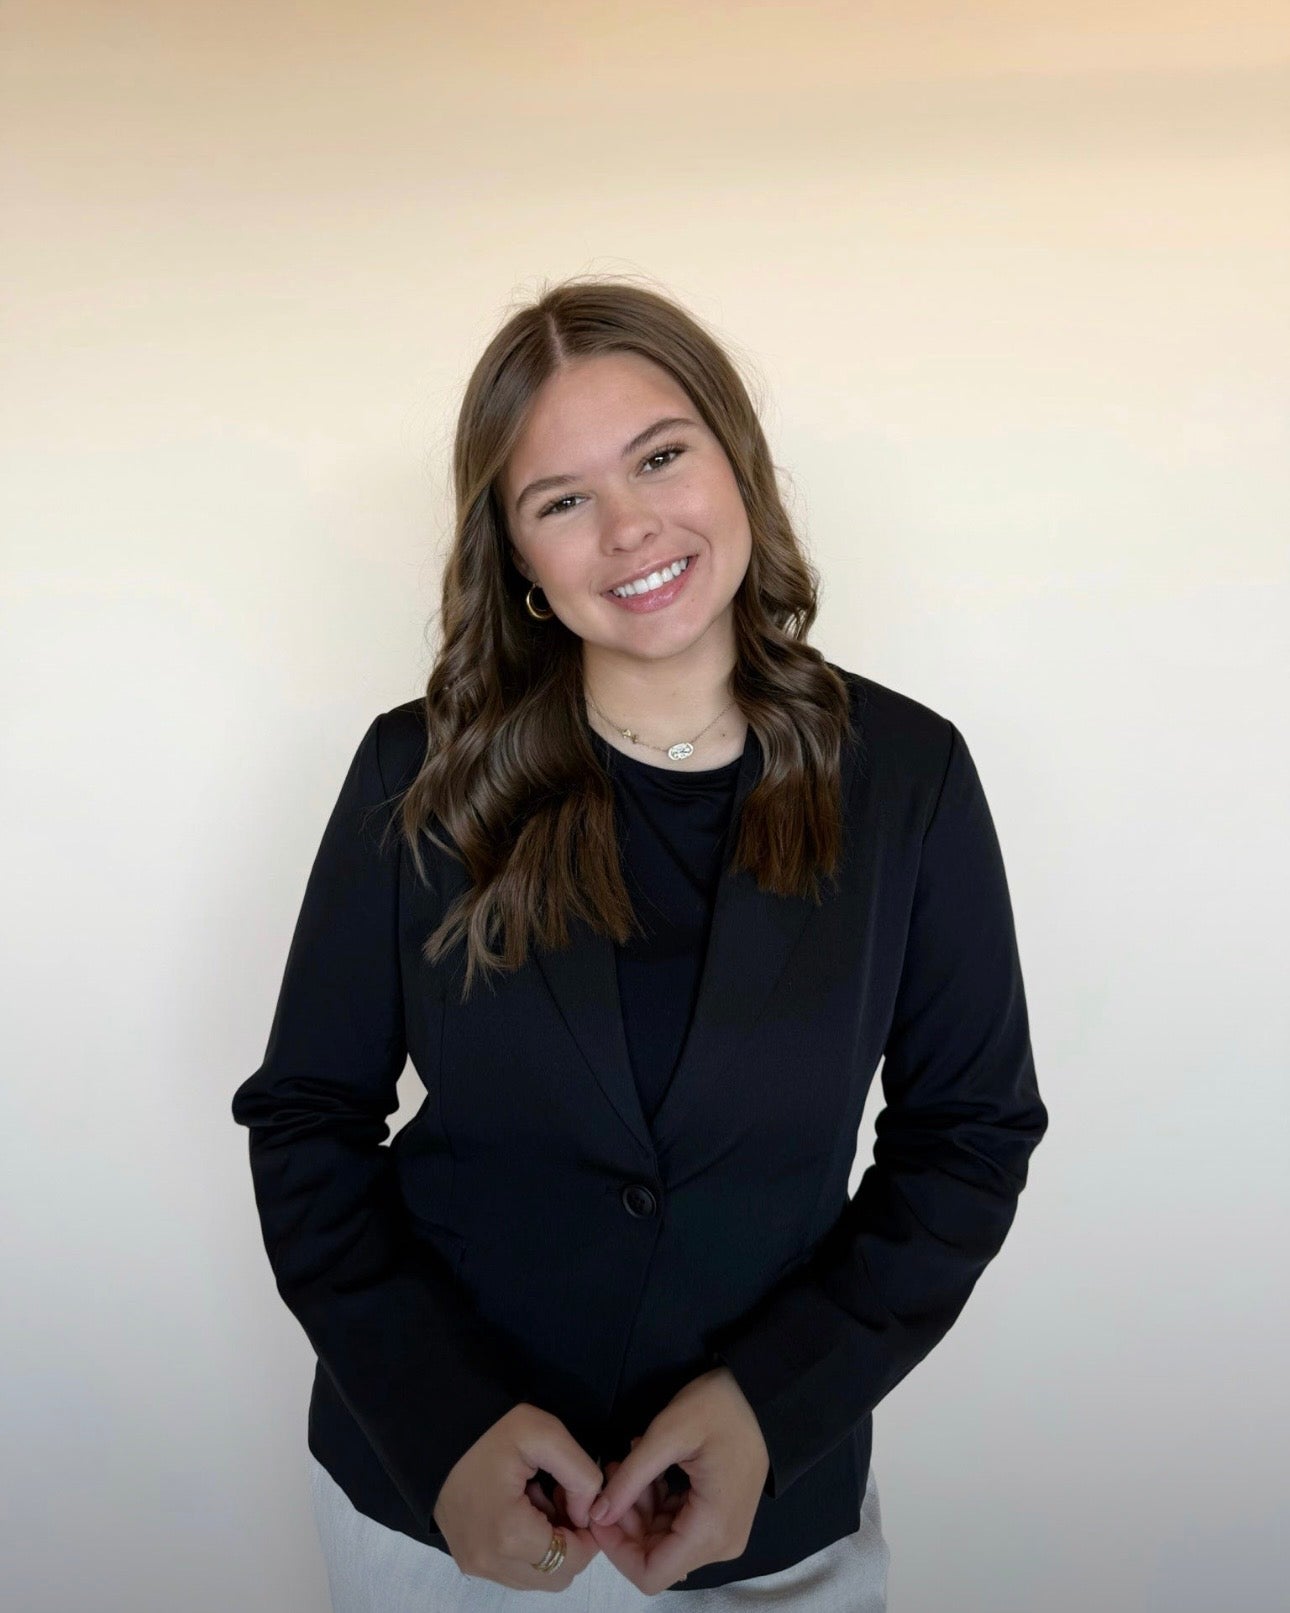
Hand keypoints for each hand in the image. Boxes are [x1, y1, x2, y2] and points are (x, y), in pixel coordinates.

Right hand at [432, 1403, 605, 1589]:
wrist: (433, 1430)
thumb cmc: (490, 1428)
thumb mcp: (545, 1434)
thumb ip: (581, 1474)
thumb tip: (588, 1512)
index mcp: (509, 1535)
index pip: (574, 1559)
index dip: (589, 1531)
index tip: (579, 1495)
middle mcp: (490, 1562)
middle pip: (557, 1576)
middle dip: (570, 1541)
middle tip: (558, 1497)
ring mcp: (475, 1565)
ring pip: (536, 1577)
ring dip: (548, 1546)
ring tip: (535, 1500)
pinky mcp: (467, 1559)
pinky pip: (513, 1571)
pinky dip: (527, 1549)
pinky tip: (519, 1508)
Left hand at [587, 1367, 769, 1593]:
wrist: (764, 1391)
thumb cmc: (718, 1407)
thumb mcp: (667, 1434)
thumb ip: (631, 1478)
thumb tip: (597, 1515)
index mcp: (711, 1530)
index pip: (650, 1573)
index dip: (616, 1549)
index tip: (599, 1509)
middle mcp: (721, 1544)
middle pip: (655, 1556)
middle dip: (625, 1522)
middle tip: (612, 1474)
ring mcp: (723, 1533)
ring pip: (663, 1542)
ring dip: (638, 1509)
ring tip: (627, 1463)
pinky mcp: (720, 1519)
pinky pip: (678, 1527)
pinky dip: (656, 1504)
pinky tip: (648, 1470)